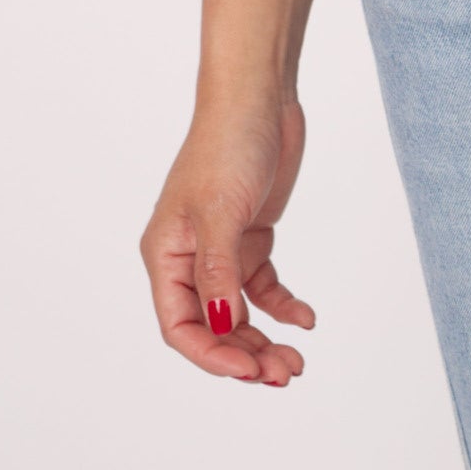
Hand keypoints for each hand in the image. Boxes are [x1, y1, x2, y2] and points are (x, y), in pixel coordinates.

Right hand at [141, 97, 316, 387]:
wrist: (259, 96)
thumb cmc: (227, 144)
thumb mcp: (220, 211)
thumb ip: (219, 273)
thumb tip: (223, 326)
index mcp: (165, 254)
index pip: (180, 326)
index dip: (212, 355)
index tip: (249, 370)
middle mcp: (188, 258)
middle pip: (213, 326)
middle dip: (245, 354)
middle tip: (284, 374)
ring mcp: (221, 248)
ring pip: (239, 313)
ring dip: (264, 338)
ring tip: (295, 361)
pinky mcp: (250, 236)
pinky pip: (263, 286)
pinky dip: (282, 306)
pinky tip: (305, 319)